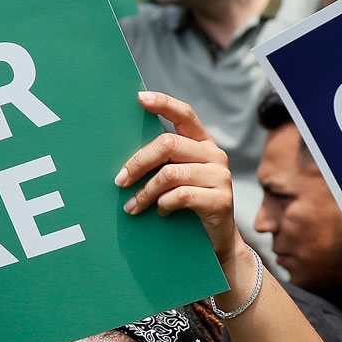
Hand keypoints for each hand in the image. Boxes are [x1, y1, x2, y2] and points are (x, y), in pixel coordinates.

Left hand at [114, 91, 243, 264]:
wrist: (215, 243)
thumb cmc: (187, 207)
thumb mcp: (175, 179)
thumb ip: (161, 162)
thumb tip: (122, 158)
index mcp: (202, 143)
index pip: (184, 114)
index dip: (163, 103)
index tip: (139, 98)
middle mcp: (214, 155)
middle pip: (168, 144)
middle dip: (138, 162)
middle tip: (119, 181)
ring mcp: (221, 176)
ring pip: (170, 173)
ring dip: (145, 192)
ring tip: (132, 207)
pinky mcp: (221, 199)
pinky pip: (181, 196)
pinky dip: (163, 205)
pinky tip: (161, 213)